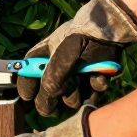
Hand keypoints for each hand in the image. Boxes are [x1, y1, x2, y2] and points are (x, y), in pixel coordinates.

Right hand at [17, 0, 136, 115]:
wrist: (110, 32)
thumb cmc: (79, 39)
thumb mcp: (62, 57)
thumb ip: (51, 79)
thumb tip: (44, 102)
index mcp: (43, 58)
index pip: (27, 74)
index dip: (26, 86)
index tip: (27, 97)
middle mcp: (58, 68)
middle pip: (49, 92)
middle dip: (55, 97)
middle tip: (57, 103)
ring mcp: (76, 75)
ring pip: (71, 98)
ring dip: (77, 93)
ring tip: (84, 81)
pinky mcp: (93, 79)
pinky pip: (91, 93)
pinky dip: (95, 86)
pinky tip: (98, 77)